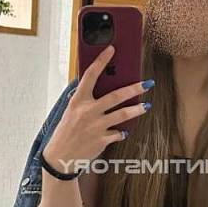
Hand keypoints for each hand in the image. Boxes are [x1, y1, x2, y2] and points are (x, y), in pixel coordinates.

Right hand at [42, 44, 152, 170]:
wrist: (60, 157)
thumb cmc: (66, 132)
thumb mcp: (71, 112)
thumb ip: (85, 101)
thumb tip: (103, 89)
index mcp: (78, 101)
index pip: (90, 75)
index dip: (101, 61)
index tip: (111, 49)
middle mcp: (88, 111)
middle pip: (116, 96)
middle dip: (134, 88)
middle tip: (147, 83)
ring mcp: (96, 126)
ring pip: (123, 114)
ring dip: (137, 109)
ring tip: (146, 106)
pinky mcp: (102, 140)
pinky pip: (118, 133)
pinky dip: (121, 132)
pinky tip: (123, 131)